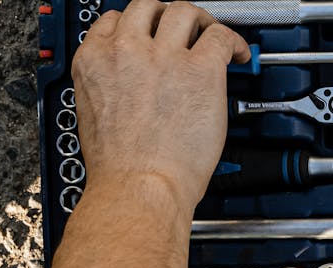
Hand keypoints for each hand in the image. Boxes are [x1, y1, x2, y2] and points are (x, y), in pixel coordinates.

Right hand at [71, 0, 249, 216]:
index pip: (112, 21)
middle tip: (183, 32)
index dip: (136, 27)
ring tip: (210, 36)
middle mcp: (126, 50)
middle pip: (148, 8)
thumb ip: (110, 89)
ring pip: (183, 12)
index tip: (150, 37)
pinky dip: (234, 42)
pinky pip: (221, 37)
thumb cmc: (121, 169)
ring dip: (199, 21)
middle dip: (166, 16)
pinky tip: (238, 54)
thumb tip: (131, 87)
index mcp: (94, 61)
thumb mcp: (94, 116)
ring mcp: (163, 56)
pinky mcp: (199, 69)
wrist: (139, 185)